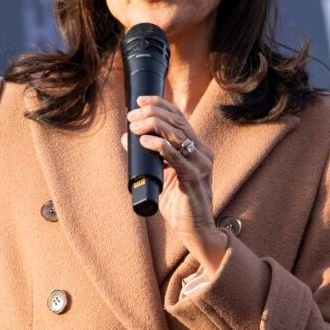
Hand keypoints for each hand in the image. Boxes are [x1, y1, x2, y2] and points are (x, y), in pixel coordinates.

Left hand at [119, 96, 227, 273]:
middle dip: (152, 113)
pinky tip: (144, 142)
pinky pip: (175, 156)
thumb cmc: (179, 203)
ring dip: (152, 126)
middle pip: (177, 121)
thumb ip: (148, 156)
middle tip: (131, 115)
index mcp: (197, 147)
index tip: (139, 100)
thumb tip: (126, 137)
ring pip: (176, 134)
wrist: (195, 230)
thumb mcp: (161, 174)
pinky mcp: (193, 178)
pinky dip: (158, 146)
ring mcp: (200, 164)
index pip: (180, 116)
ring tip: (134, 125)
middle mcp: (203, 152)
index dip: (160, 104)